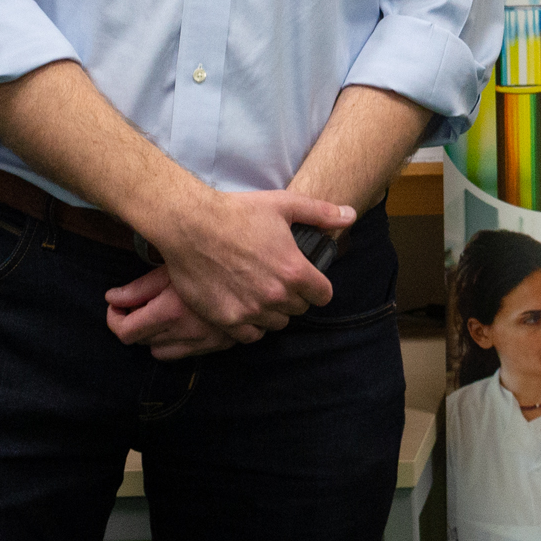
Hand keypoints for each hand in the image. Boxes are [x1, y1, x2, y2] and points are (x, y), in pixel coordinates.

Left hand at [101, 263, 237, 359]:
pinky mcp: (222, 343)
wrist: (261, 266)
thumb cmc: (212, 258)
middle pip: (142, 342)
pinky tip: (184, 321)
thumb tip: (111, 299)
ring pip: (161, 352)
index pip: (126, 332)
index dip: (114, 320)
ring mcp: (206, 341)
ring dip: (155, 336)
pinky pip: (186, 353)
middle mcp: (187, 332)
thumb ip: (138, 288)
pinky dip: (177, 342)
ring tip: (161, 314)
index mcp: (171, 311)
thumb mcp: (171, 268)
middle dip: (135, 323)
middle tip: (140, 304)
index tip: (117, 307)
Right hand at [113, 186, 351, 348]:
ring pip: (275, 323)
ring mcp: (249, 310)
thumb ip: (321, 213)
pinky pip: (249, 336)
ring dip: (273, 312)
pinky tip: (246, 309)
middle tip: (281, 283)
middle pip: (298, 309)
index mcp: (294, 271)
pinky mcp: (225, 319)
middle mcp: (275, 296)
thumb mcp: (285, 205)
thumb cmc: (238, 212)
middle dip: (294, 297)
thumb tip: (350, 216)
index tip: (308, 281)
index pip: (323, 295)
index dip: (318, 287)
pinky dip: (251, 326)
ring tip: (262, 295)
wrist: (191, 225)